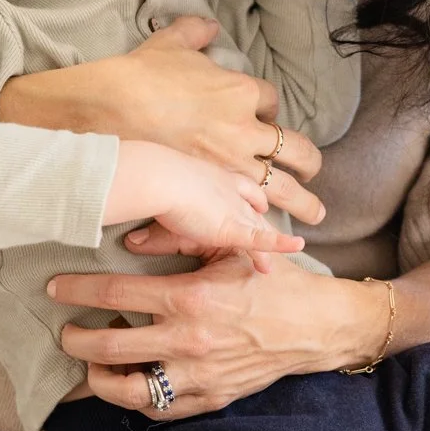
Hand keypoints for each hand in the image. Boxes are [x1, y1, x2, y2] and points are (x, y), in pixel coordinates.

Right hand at [0, 16, 326, 221]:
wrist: (112, 110)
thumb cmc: (141, 77)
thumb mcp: (172, 44)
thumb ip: (195, 34)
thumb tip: (207, 26)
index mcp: (240, 91)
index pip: (268, 101)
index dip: (265, 109)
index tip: (262, 116)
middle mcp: (245, 130)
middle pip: (293, 146)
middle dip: (306, 159)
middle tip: (312, 167)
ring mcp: (232, 163)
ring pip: (282, 185)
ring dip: (302, 200)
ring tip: (316, 212)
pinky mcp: (214, 189)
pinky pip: (252, 211)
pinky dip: (270, 227)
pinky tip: (283, 241)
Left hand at [52, 255, 365, 416]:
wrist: (316, 327)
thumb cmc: (273, 283)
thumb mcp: (230, 252)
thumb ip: (183, 240)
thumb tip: (134, 237)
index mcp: (190, 297)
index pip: (114, 293)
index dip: (77, 290)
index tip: (55, 288)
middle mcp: (187, 340)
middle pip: (107, 346)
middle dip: (75, 338)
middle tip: (66, 331)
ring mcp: (196, 375)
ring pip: (124, 388)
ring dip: (97, 376)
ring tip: (91, 363)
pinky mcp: (208, 398)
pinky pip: (156, 408)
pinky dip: (135, 398)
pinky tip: (129, 381)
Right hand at [129, 144, 301, 276]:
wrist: (156, 179)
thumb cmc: (147, 179)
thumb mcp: (153, 196)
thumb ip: (149, 218)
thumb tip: (132, 240)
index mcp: (210, 175)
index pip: (237, 186)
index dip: (247, 196)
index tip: (256, 204)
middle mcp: (228, 188)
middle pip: (251, 204)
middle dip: (260, 217)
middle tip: (268, 227)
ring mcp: (234, 207)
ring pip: (258, 224)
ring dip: (268, 239)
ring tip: (278, 256)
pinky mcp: (234, 227)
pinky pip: (263, 238)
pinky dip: (280, 243)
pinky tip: (297, 246)